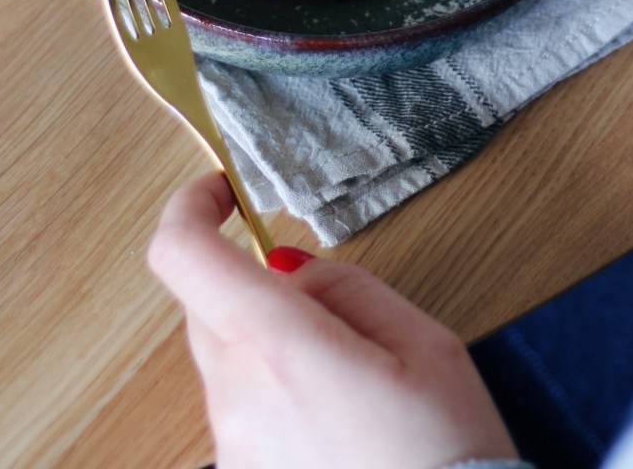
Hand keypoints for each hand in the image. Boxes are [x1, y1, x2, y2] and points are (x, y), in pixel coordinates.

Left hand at [147, 173, 518, 468]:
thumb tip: (285, 267)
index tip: (220, 190)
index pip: (184, 257)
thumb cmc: (448, 456)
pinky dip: (272, 390)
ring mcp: (232, 447)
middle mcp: (238, 401)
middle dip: (248, 281)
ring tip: (350, 375)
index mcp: (280, 350)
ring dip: (265, 341)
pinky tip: (336, 418)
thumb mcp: (422, 342)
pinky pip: (238, 409)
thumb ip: (344, 285)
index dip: (190, 206)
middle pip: (201, 305)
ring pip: (223, 358)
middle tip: (327, 300)